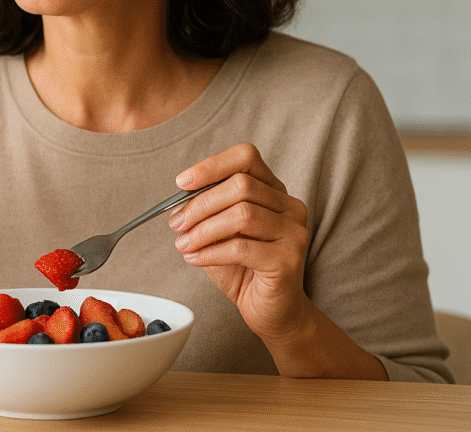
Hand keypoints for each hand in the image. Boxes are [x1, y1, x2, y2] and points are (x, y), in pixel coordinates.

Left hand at [168, 143, 310, 343]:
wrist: (271, 311)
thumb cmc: (243, 268)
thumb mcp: (220, 232)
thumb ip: (208, 211)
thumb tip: (178, 200)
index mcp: (274, 191)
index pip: (246, 158)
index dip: (211, 166)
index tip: (181, 183)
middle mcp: (290, 206)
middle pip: (241, 186)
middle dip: (200, 204)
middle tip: (176, 223)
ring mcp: (294, 232)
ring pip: (242, 215)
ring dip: (203, 229)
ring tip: (182, 244)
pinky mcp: (289, 260)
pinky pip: (242, 248)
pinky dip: (210, 252)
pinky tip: (194, 259)